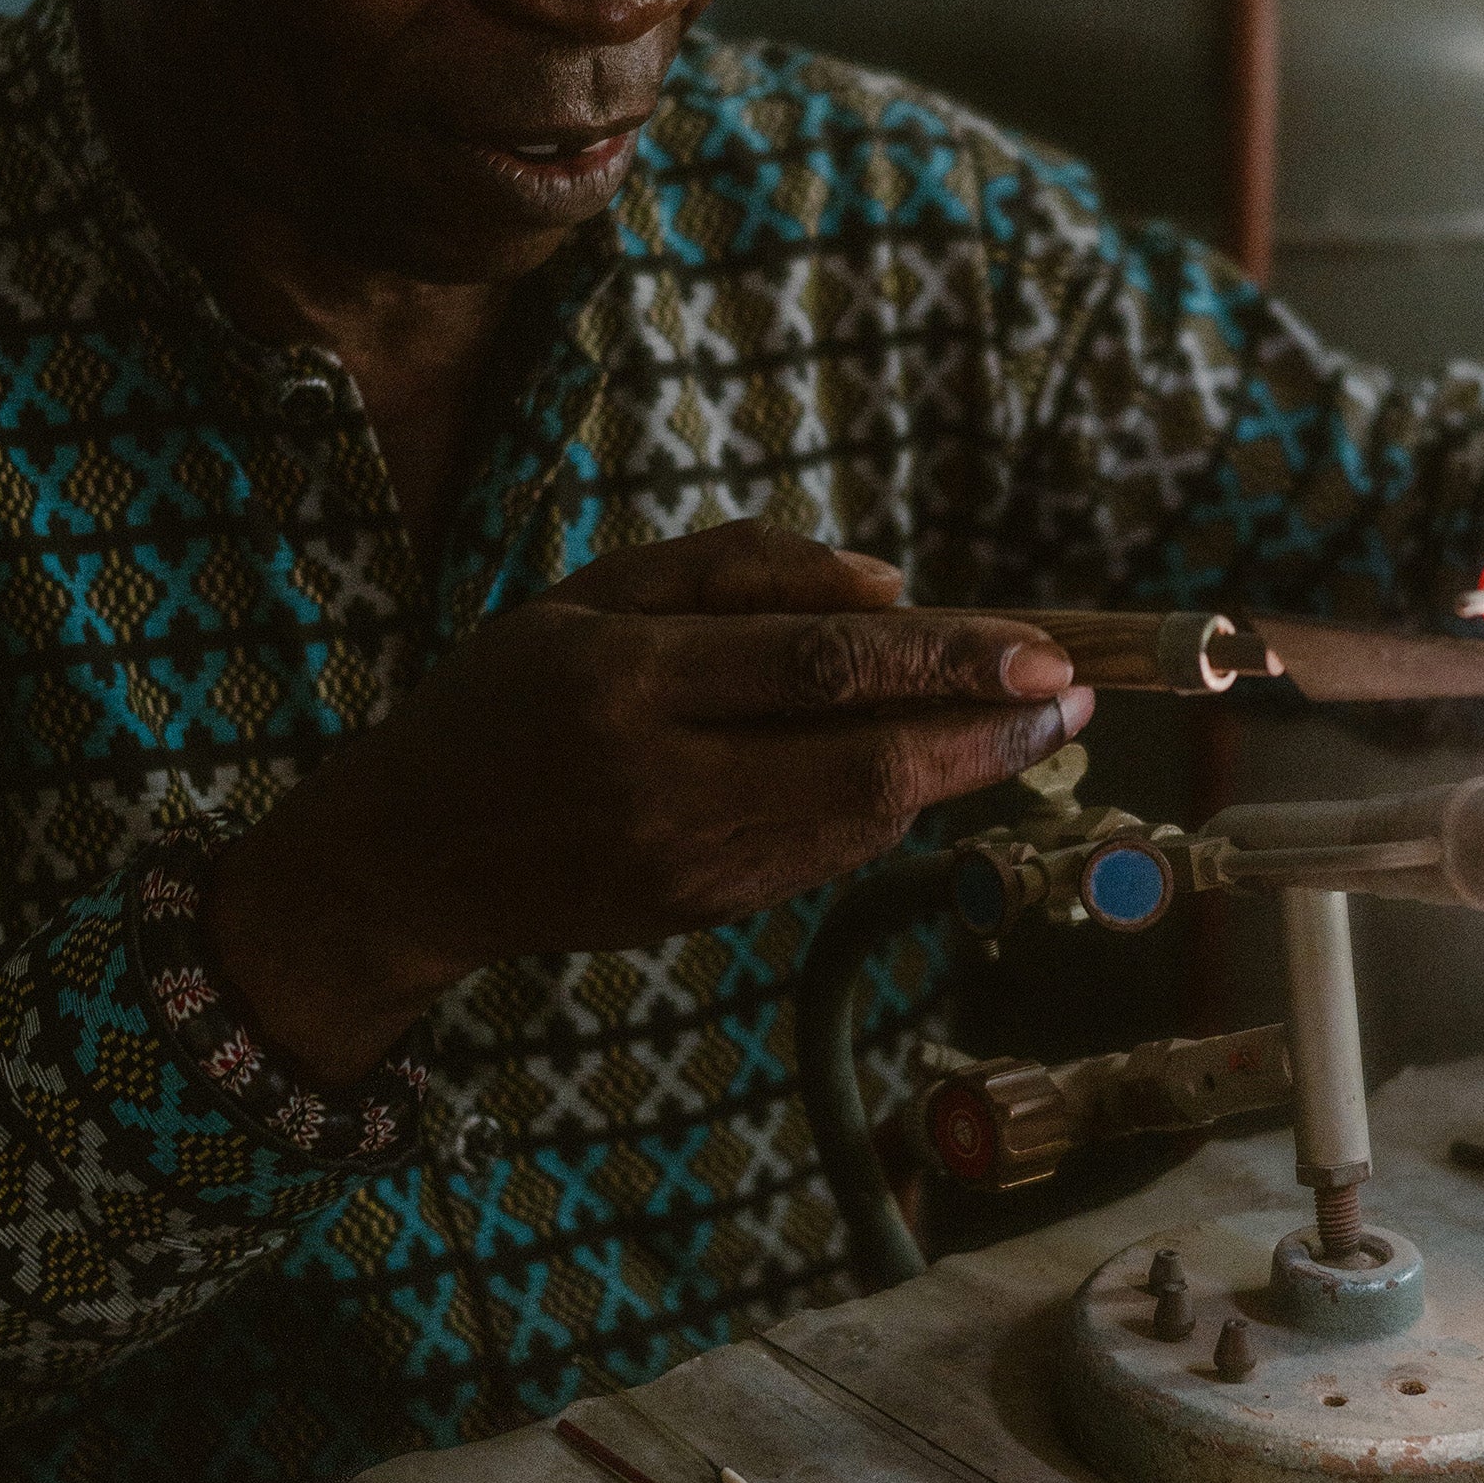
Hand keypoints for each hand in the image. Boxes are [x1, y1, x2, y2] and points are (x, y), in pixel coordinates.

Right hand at [204, 520, 1090, 1086]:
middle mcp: (661, 781)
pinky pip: (828, 854)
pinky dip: (891, 805)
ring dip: (959, 772)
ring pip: (866, 818)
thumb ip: (741, 569)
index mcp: (627, 680)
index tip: (1045, 653)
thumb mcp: (595, 593)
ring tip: (1019, 720)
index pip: (823, 667)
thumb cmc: (505, 698)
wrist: (408, 861)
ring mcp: (686, 864)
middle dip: (993, 734)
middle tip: (1074, 700)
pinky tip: (919, 764)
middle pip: (870, 763)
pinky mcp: (702, 913)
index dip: (948, 662)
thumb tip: (894, 586)